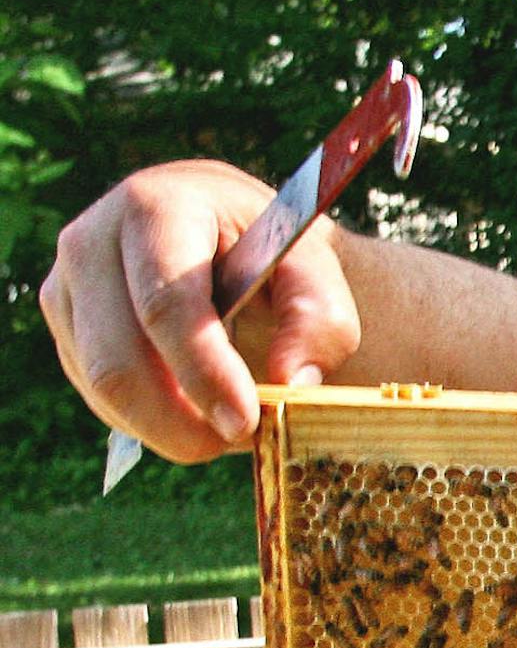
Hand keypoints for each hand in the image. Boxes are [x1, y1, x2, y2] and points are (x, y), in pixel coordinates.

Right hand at [40, 160, 360, 462]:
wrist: (231, 233)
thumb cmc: (274, 251)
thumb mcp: (316, 269)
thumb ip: (320, 321)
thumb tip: (289, 383)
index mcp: (156, 206)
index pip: (166, 303)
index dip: (203, 372)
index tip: (246, 422)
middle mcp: (91, 240)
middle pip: (117, 356)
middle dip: (179, 418)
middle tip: (239, 441)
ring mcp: (65, 285)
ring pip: (102, 385)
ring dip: (167, 425)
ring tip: (230, 425)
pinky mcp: (64, 326)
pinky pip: (97, 395)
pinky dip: (150, 419)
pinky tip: (196, 408)